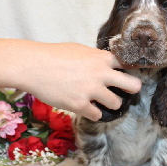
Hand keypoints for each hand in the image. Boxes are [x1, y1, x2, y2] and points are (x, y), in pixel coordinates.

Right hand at [16, 42, 141, 120]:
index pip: (128, 64)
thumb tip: (105, 65)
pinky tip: (87, 108)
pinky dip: (94, 113)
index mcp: (102, 58)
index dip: (129, 70)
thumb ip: (96, 58)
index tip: (127, 75)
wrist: (33, 66)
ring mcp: (91, 90)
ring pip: (116, 103)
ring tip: (101, 100)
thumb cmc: (53, 55)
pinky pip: (97, 115)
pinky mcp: (80, 105)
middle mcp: (101, 74)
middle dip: (132, 89)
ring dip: (110, 103)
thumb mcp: (80, 50)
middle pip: (133, 85)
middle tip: (126, 92)